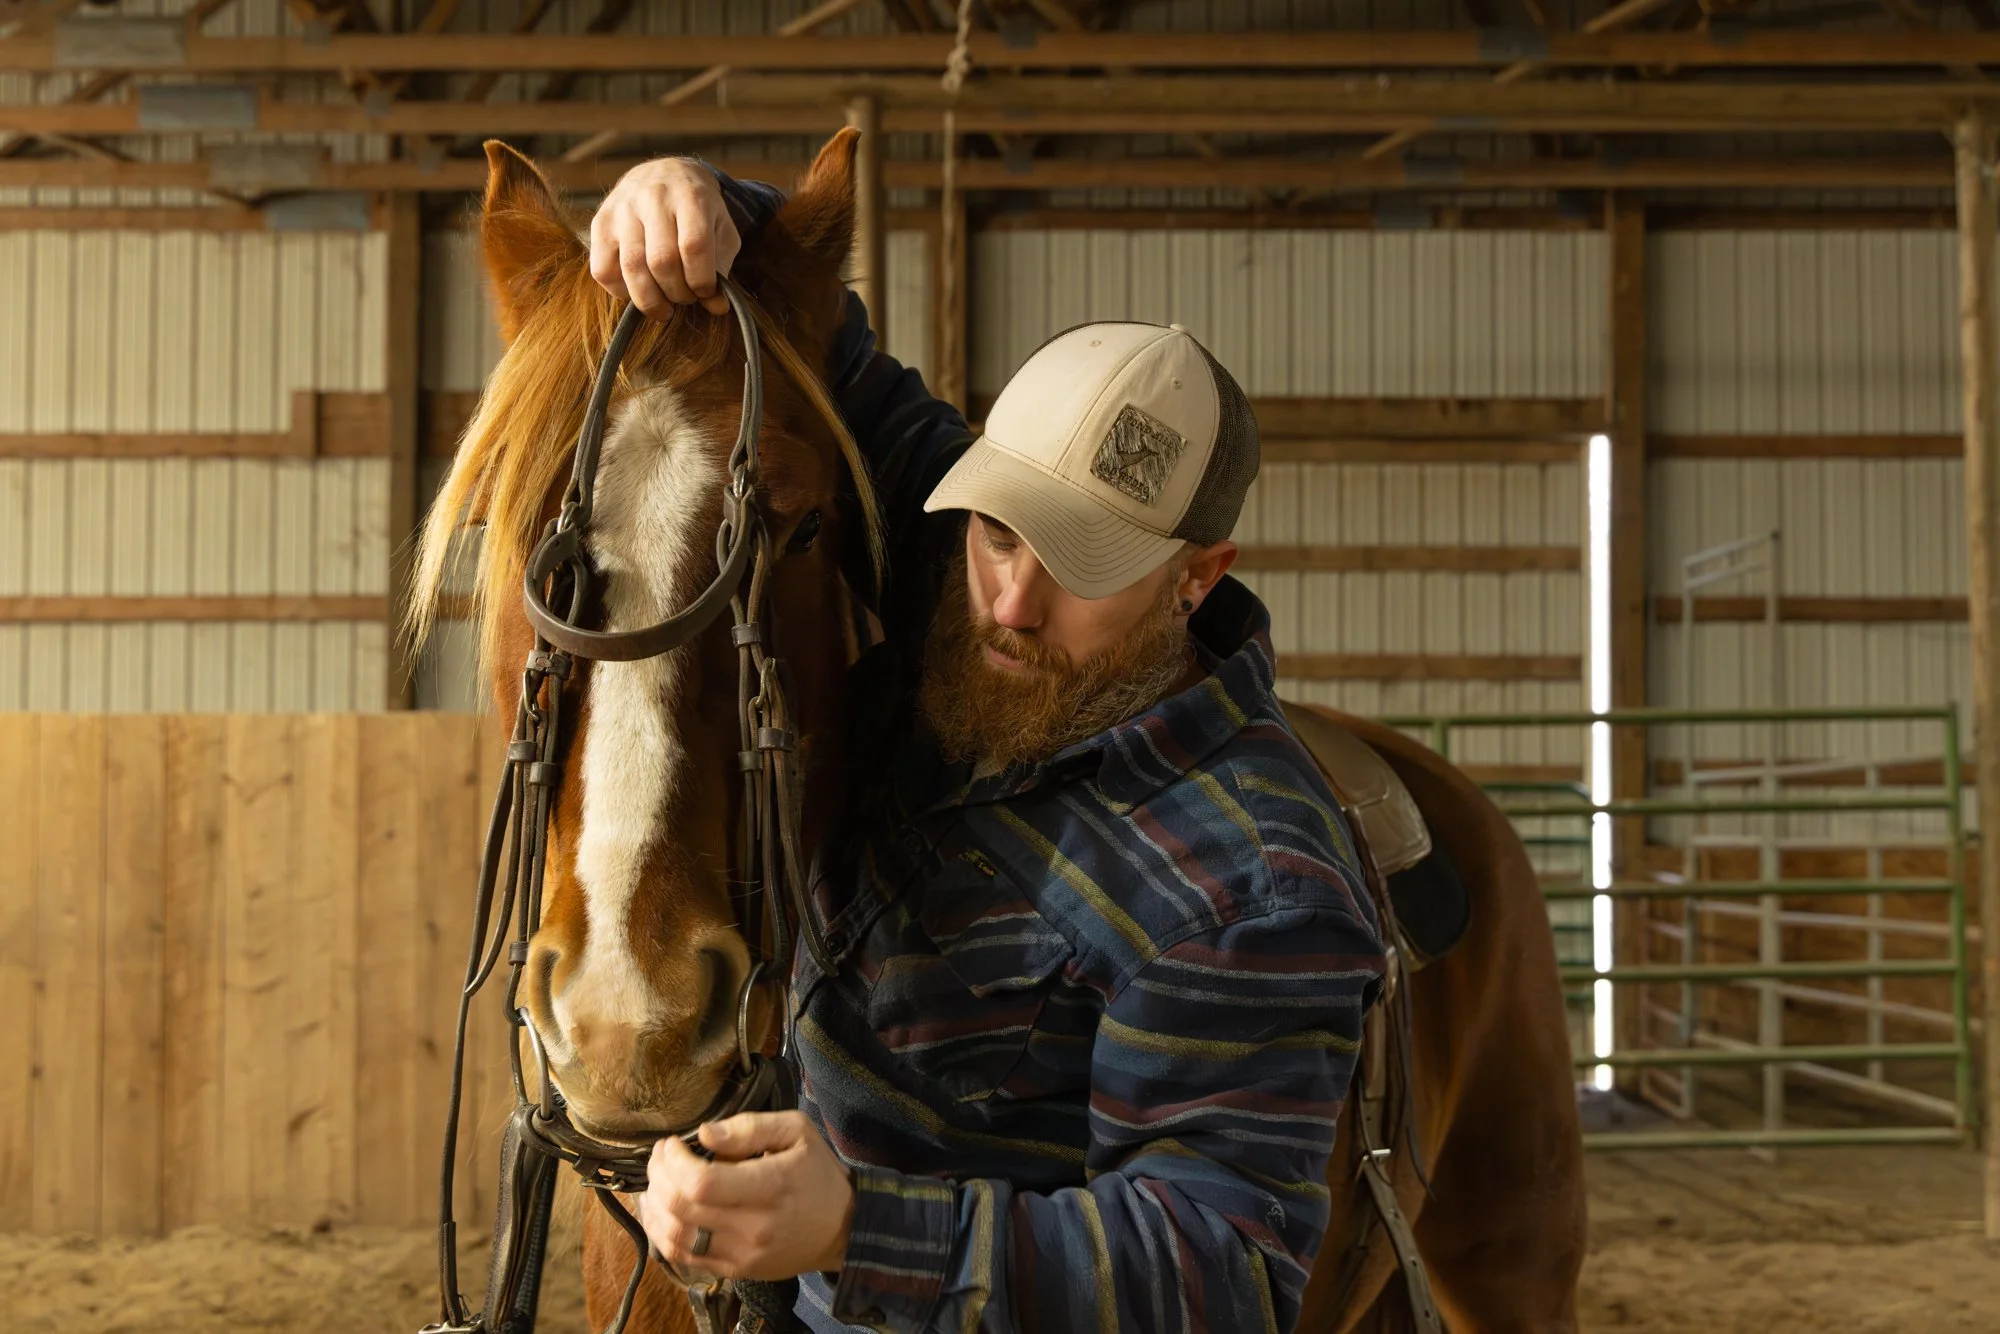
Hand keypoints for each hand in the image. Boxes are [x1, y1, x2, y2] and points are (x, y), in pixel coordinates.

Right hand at [589, 157, 740, 317]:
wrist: (664, 174)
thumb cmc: (698, 210)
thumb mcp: (721, 230)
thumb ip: (722, 267)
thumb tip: (717, 307)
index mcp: (691, 197)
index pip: (694, 247)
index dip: (702, 280)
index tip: (706, 292)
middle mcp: (653, 197)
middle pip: (662, 260)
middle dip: (677, 293)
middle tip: (685, 299)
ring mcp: (623, 209)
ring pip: (632, 267)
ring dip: (650, 299)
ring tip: (664, 308)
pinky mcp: (600, 222)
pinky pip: (602, 269)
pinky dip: (620, 291)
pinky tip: (637, 290)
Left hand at [635, 1110, 855, 1281]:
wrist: (842, 1229)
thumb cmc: (818, 1174)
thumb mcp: (797, 1132)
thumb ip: (750, 1127)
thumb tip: (705, 1134)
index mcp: (770, 1186)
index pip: (702, 1182)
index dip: (674, 1162)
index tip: (672, 1144)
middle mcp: (754, 1226)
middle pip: (681, 1207)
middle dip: (658, 1176)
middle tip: (661, 1157)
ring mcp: (742, 1254)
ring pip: (675, 1236)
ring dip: (654, 1206)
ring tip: (657, 1182)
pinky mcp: (736, 1270)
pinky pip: (685, 1257)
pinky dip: (663, 1234)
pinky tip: (662, 1212)